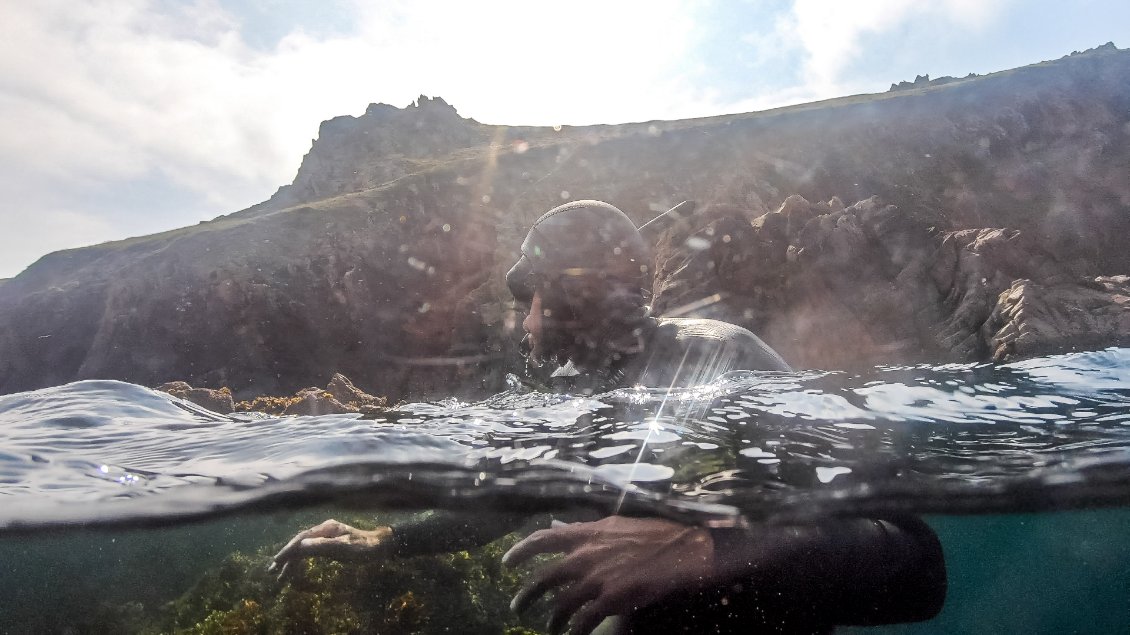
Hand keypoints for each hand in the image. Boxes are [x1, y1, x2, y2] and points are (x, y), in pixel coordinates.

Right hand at [268, 518, 392, 579]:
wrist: (381, 545)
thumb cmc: (364, 547)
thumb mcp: (343, 548)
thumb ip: (322, 546)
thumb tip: (300, 547)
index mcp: (326, 528)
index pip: (301, 539)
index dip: (287, 551)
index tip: (276, 562)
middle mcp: (324, 529)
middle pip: (300, 543)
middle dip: (286, 557)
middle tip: (272, 571)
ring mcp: (326, 536)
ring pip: (304, 549)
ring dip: (292, 561)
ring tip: (280, 575)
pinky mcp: (330, 543)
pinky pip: (311, 552)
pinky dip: (302, 560)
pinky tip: (296, 568)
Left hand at [502, 516, 714, 634]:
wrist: (684, 549)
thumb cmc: (655, 534)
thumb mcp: (616, 525)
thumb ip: (589, 531)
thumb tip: (563, 529)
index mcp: (587, 533)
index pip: (543, 538)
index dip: (520, 551)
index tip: (506, 563)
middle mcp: (585, 555)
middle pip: (543, 578)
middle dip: (526, 595)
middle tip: (517, 607)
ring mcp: (597, 578)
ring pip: (560, 604)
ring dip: (551, 620)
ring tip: (549, 628)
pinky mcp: (611, 599)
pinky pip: (583, 622)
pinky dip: (574, 632)